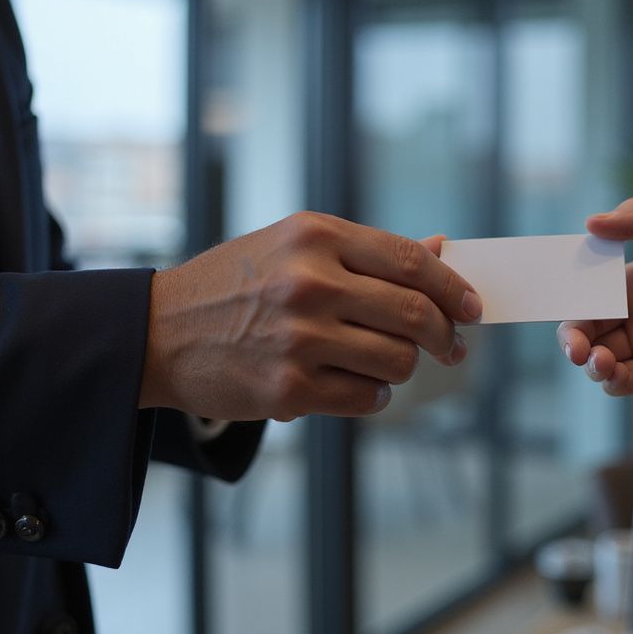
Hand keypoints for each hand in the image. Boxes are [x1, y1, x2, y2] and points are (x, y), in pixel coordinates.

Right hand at [139, 212, 481, 420]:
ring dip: (404, 367)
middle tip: (450, 347)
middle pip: (414, 313)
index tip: (473, 308)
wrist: (159, 333)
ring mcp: (298, 338)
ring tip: (384, 362)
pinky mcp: (288, 389)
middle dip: (444, 334)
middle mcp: (309, 282)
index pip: (411, 261)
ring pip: (398, 360)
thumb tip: (442, 250)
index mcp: (316, 236)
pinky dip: (373, 394)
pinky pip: (367, 397)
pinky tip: (356, 384)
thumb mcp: (295, 246)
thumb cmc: (237, 284)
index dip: (454, 287)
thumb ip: (368, 252)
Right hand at [558, 197, 632, 398]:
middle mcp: (632, 321)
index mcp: (629, 288)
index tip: (575, 337)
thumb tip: (592, 222)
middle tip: (593, 358)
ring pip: (609, 371)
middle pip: (587, 343)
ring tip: (616, 372)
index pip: (585, 307)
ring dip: (605, 375)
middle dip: (581, 353)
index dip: (571, 324)